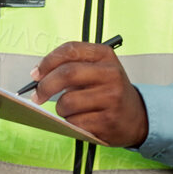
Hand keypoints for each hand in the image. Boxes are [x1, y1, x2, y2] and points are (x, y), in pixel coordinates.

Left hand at [30, 42, 147, 148]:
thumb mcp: (98, 69)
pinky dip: (70, 123)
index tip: (36, 74)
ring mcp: (111, 98)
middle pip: (67, 74)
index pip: (70, 50)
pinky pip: (75, 122)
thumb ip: (71, 66)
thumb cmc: (110, 91)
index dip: (47, 61)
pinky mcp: (108, 120)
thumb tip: (38, 77)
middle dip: (45, 86)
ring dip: (60, 109)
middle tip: (37, 95)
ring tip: (70, 110)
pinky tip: (80, 120)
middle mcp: (111, 74)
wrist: (136, 117)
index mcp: (105, 55)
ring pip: (68, 102)